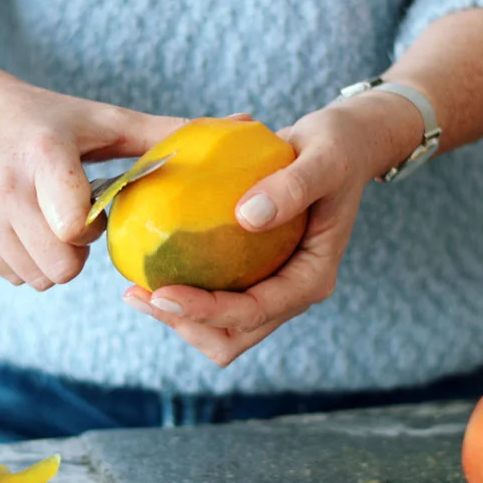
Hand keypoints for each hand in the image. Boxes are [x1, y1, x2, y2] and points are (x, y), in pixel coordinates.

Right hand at [0, 77, 185, 289]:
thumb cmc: (53, 119)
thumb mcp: (107, 120)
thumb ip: (170, 132)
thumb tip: (247, 124)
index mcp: (43, 155)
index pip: (72, 227)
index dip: (93, 229)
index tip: (96, 207)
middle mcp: (1, 186)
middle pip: (60, 267)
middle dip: (79, 253)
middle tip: (79, 220)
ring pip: (37, 278)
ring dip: (56, 260)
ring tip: (55, 220)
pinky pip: (13, 277)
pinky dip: (29, 262)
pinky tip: (31, 226)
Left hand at [122, 91, 423, 365]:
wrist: (345, 145)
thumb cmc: (338, 148)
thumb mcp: (323, 159)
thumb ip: (293, 186)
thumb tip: (248, 216)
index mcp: (313, 277)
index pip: (256, 310)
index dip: (206, 310)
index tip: (160, 292)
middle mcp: (293, 290)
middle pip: (234, 336)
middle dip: (186, 324)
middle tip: (139, 293)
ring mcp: (275, 285)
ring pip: (222, 328)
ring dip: (180, 317)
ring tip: (137, 288)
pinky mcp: (257, 271)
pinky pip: (217, 297)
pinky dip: (185, 292)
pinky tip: (154, 265)